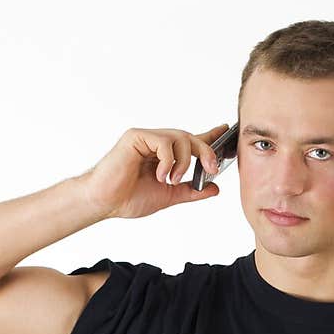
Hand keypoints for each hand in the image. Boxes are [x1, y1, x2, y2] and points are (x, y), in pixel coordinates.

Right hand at [78, 123, 229, 220]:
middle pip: (190, 137)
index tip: (226, 131)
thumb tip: (215, 188)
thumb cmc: (129, 198)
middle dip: (205, 151)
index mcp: (165, 156)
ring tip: (173, 180)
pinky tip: (160, 175)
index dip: (210, 136)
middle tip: (211, 168)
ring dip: (184, 161)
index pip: (192, 142)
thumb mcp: (169, 197)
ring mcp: (147, 138)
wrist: (106, 202)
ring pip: (179, 137)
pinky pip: (163, 141)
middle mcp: (157, 144)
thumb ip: (191, 191)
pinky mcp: (136, 136)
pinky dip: (168, 160)